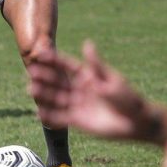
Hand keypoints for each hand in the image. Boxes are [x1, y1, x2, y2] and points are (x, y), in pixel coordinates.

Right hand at [27, 40, 153, 140]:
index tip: (40, 53)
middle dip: (45, 76)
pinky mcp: (78, 121)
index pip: (67, 66)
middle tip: (30, 70)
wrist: (136, 122)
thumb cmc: (127, 98)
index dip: (54, 60)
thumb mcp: (111, 79)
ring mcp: (78, 105)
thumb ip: (96, 64)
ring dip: (44, 94)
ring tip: (30, 89)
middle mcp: (80, 89)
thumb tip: (87, 44)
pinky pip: (61, 117)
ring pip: (57, 98)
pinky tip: (38, 112)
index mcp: (88, 76)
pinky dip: (50, 115)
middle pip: (59, 81)